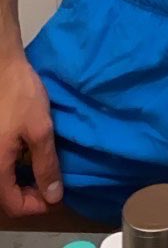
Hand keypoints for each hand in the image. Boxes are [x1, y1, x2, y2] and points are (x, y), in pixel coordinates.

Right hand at [0, 52, 61, 215]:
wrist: (2, 65)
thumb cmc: (21, 96)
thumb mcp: (40, 129)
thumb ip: (46, 165)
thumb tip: (54, 197)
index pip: (13, 205)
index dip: (37, 206)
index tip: (57, 195)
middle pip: (6, 196)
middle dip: (30, 195)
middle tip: (52, 183)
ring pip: (4, 181)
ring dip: (23, 181)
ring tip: (45, 169)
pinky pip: (2, 164)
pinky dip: (16, 167)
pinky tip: (31, 154)